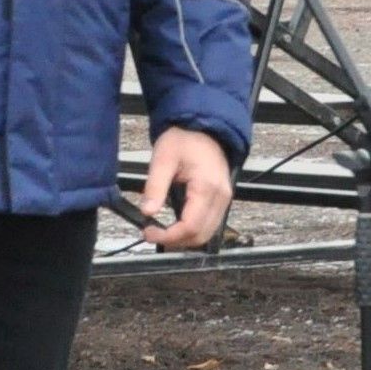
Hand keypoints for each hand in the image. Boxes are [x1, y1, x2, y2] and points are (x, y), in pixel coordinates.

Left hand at [133, 126, 232, 251]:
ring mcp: (224, 200)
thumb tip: (147, 212)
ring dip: (184, 239)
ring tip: (161, 231)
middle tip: (151, 234)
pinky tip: (174, 225)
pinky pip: (209, 224)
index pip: (190, 226)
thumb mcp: (163, 159)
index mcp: (207, 187)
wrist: (203, 128)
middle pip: (201, 235)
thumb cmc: (184, 139)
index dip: (169, 236)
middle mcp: (221, 197)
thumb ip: (155, 187)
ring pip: (207, 234)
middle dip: (175, 241)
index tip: (148, 233)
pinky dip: (192, 230)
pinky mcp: (221, 200)